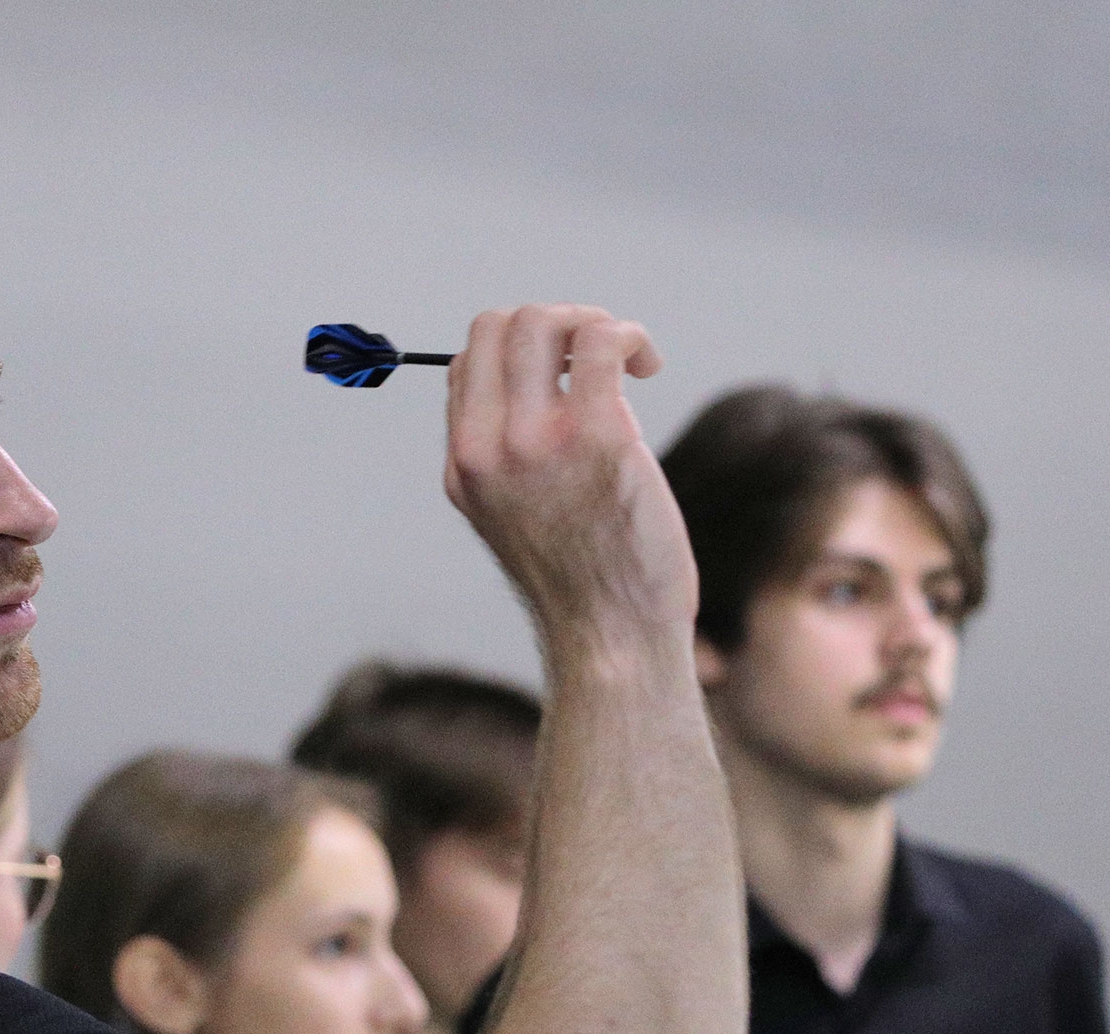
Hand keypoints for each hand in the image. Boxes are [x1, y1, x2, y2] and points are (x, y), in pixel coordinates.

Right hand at [442, 304, 695, 656]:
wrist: (612, 637)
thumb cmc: (583, 582)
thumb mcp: (513, 517)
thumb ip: (509, 458)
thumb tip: (542, 386)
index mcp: (462, 466)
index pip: (465, 365)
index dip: (519, 355)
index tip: (563, 380)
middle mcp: (485, 449)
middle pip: (495, 327)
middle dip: (552, 323)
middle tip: (595, 357)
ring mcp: (535, 440)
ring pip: (541, 321)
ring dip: (589, 322)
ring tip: (624, 358)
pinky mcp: (596, 434)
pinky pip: (601, 342)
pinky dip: (628, 336)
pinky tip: (647, 364)